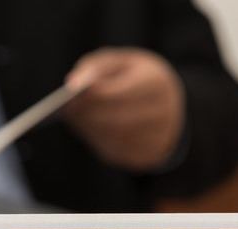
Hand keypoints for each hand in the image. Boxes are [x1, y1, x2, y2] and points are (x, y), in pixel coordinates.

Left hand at [64, 47, 183, 170]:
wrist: (173, 107)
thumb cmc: (138, 78)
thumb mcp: (123, 62)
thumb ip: (96, 66)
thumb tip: (71, 83)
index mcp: (155, 84)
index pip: (116, 92)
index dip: (90, 95)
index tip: (69, 94)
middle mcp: (161, 113)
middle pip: (111, 118)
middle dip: (85, 113)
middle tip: (64, 108)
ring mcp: (155, 138)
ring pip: (109, 136)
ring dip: (88, 127)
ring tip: (73, 115)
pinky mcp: (144, 157)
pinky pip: (112, 150)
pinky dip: (96, 138)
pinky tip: (89, 127)